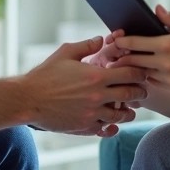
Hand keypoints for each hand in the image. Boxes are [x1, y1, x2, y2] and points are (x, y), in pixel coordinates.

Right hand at [22, 36, 148, 136]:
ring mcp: (92, 114)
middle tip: (141, 90)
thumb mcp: (66, 53)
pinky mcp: (85, 127)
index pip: (130, 74)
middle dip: (139, 92)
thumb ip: (86, 45)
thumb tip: (101, 40)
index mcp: (96, 76)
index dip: (139, 72)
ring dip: (128, 111)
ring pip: (122, 115)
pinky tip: (111, 122)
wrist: (29, 99)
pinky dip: (112, 125)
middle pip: (131, 95)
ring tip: (128, 108)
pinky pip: (106, 129)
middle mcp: (98, 96)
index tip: (140, 71)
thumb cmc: (45, 75)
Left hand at [110, 5, 169, 91]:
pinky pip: (153, 81)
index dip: (122, 41)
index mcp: (168, 45)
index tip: (115, 38)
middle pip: (134, 61)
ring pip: (142, 73)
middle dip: (123, 57)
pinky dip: (148, 75)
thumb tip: (156, 9)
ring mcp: (169, 78)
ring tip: (126, 61)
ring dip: (134, 67)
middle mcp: (166, 63)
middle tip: (114, 53)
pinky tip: (145, 69)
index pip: (136, 43)